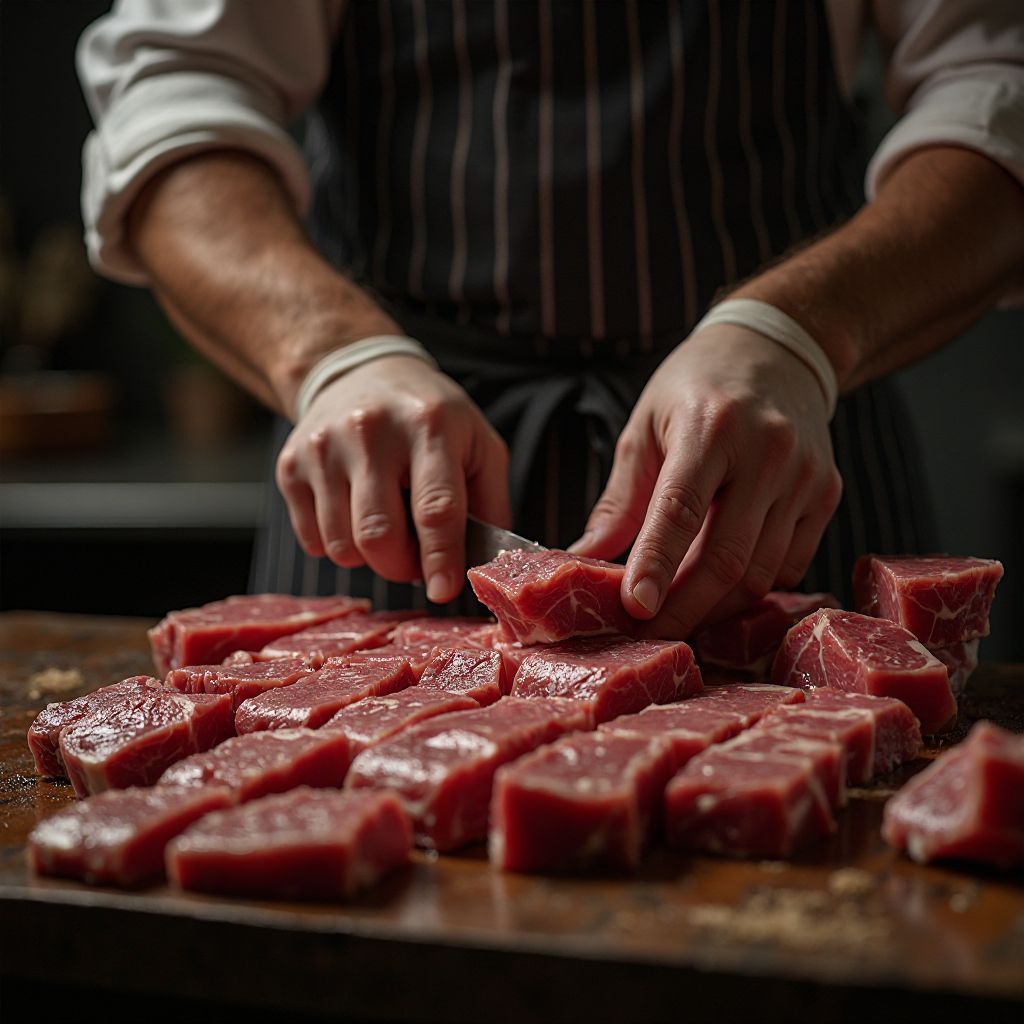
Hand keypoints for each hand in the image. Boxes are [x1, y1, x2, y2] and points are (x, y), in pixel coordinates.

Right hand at [276, 354, 510, 602]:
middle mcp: (370, 432)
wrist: (358, 371)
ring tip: (387, 528)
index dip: (440, 558)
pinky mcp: (290, 465)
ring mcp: (323, 448)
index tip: (443, 591)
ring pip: (342, 546)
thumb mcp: (478, 443)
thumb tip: (486, 565)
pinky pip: (313, 541)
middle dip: (401, 567)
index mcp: (429, 425)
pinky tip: (353, 514)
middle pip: (379, 536)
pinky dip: (338, 545)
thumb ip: (490, 504)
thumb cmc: (429, 417)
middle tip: (416, 560)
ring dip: (370, 559)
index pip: (435, 508)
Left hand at [570, 325, 842, 637]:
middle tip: (647, 637)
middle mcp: (767, 451)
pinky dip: (750, 588)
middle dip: (684, 610)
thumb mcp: (645, 430)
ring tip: (676, 618)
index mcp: (710, 427)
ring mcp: (804, 476)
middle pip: (726, 557)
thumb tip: (581, 560)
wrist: (777, 351)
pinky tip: (719, 587)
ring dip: (714, 607)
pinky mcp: (826, 494)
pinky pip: (788, 565)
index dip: (657, 565)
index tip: (634, 609)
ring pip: (760, 572)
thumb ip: (619, 502)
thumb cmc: (696, 389)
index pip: (681, 509)